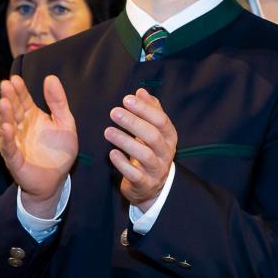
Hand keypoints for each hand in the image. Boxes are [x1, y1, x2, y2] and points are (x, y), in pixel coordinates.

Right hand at [0, 74, 77, 216]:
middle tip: (6, 85)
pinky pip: (9, 148)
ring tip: (4, 102)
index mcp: (32, 117)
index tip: (15, 78)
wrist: (56, 179)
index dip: (20, 90)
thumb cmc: (59, 151)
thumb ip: (58, 102)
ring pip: (7, 126)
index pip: (23, 100)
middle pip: (13, 110)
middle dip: (9, 97)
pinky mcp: (14, 159)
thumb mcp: (65, 123)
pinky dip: (7, 138)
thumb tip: (50, 78)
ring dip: (5, 115)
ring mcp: (15, 142)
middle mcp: (20, 127)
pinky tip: (6, 128)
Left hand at [104, 88, 177, 210]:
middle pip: (153, 136)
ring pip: (144, 155)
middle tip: (114, 112)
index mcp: (170, 137)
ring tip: (108, 131)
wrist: (152, 186)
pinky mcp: (145, 184)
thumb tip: (140, 91)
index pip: (161, 120)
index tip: (126, 99)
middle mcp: (166, 153)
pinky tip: (112, 153)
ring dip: (126, 141)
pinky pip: (135, 175)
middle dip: (133, 122)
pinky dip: (123, 164)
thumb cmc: (151, 151)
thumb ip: (150, 111)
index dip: (144, 109)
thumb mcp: (154, 131)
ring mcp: (157, 169)